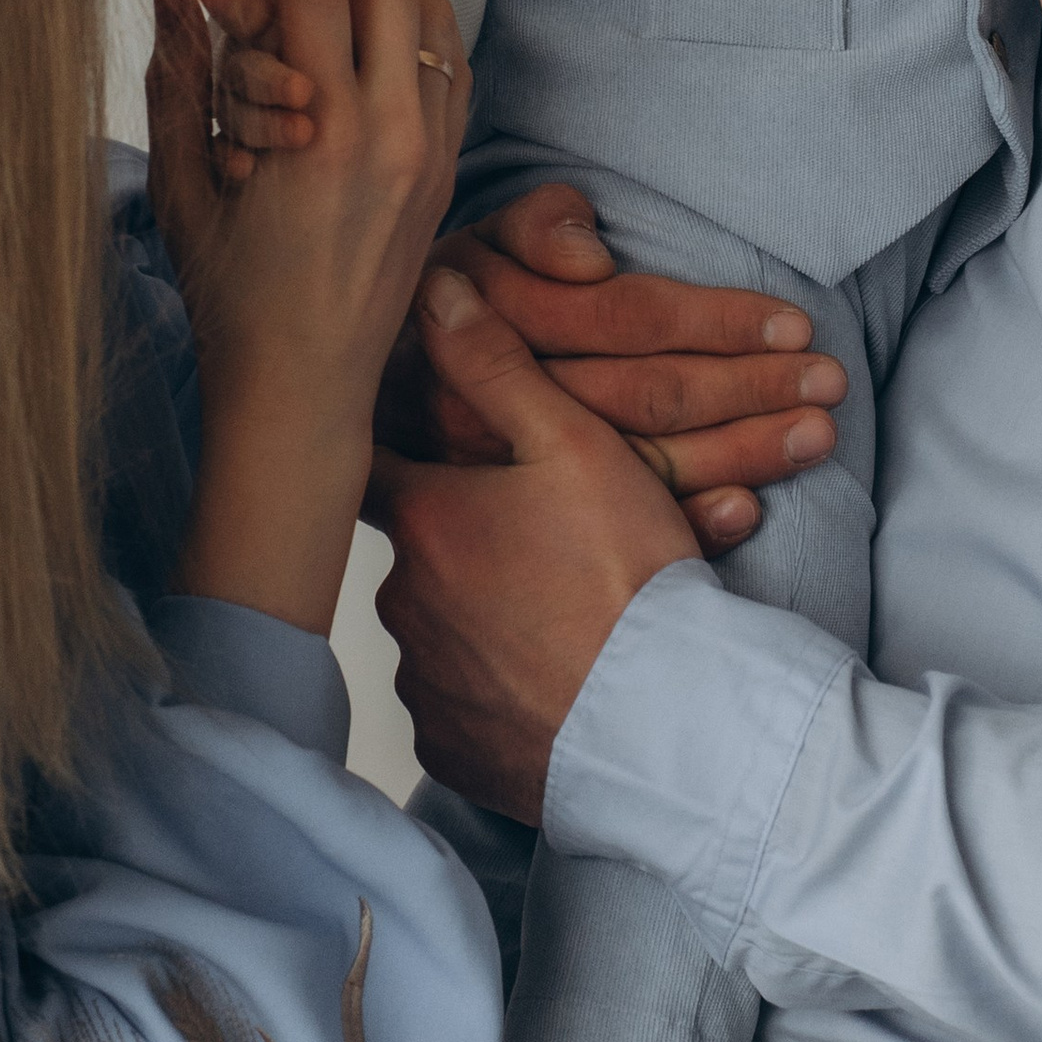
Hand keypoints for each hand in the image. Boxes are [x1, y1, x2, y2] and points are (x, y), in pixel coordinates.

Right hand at [150, 0, 468, 630]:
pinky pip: (450, 65)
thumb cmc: (232, 298)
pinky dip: (428, 10)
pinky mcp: (443, 173)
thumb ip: (177, 81)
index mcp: (322, 127)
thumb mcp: (185, 187)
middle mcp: (392, 129)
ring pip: (429, 16)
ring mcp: (429, 151)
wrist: (305, 388)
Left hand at [367, 267, 699, 823]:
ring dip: (485, 618)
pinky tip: (554, 676)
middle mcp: (401, 602)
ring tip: (565, 615)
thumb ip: (497, 364)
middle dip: (468, 542)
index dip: (404, 444)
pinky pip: (460, 705)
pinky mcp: (451, 749)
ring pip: (442, 629)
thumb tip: (432, 292)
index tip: (428, 441)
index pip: (375, 461)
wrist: (666, 726)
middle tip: (545, 546)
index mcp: (423, 520)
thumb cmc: (627, 581)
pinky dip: (496, 689)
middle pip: (421, 552)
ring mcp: (423, 683)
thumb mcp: (576, 446)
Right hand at [382, 182, 846, 559]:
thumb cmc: (446, 312)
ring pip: (645, 467)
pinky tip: (746, 512)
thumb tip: (585, 256)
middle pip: (650, 398)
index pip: (626, 322)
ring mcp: (513, 486)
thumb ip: (533, 226)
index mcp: (500, 330)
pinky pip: (616, 539)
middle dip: (749, 386)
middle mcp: (503, 413)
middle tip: (830, 379)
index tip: (792, 322)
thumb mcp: (480, 246)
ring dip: (740, 452)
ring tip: (819, 432)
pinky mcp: (523, 542)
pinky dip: (689, 527)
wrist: (369, 410)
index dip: (711, 320)